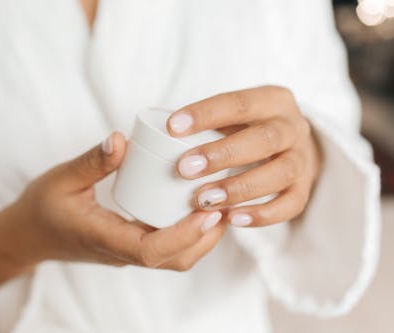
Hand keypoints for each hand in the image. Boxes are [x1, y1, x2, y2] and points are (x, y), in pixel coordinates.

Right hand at [11, 132, 226, 270]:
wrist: (29, 235)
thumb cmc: (42, 208)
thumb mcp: (61, 179)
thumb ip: (91, 161)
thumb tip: (121, 140)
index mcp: (103, 238)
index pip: (151, 251)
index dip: (185, 235)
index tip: (209, 210)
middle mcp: (120, 252)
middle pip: (174, 260)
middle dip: (205, 237)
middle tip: (226, 201)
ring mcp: (127, 252)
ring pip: (174, 258)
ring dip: (201, 237)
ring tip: (219, 203)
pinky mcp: (130, 245)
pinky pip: (166, 247)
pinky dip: (188, 232)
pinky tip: (196, 206)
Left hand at [167, 86, 321, 226]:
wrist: (292, 145)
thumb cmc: (248, 129)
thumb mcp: (234, 115)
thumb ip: (207, 123)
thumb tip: (153, 138)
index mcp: (273, 100)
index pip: (239, 103)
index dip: (206, 114)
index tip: (172, 127)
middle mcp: (293, 127)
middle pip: (264, 139)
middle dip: (222, 154)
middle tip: (185, 169)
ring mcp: (303, 159)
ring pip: (280, 172)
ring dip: (240, 188)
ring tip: (204, 200)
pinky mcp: (305, 188)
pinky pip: (291, 204)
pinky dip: (262, 214)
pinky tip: (233, 219)